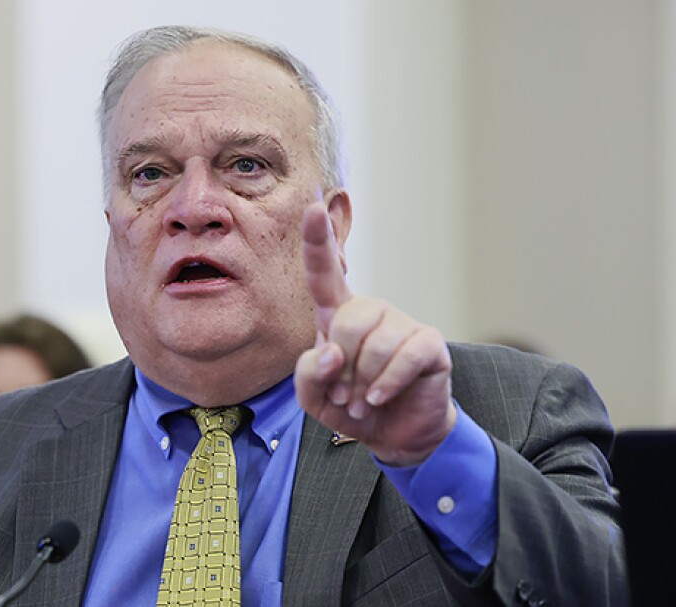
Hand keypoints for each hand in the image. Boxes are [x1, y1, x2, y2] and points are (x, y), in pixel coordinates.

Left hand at [294, 202, 457, 465]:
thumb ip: (308, 374)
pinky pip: (405, 356)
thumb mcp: (314, 398)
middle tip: (343, 396)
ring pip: (375, 343)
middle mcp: (370, 311)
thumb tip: (332, 353)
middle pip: (346, 321)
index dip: (318, 240)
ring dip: (363, 383)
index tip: (312, 208)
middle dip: (341, 368)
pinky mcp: (429, 344)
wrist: (393, 435)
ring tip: (362, 402)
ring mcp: (402, 324)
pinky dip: (387, 384)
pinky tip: (380, 398)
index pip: (325, 273)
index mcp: (337, 316)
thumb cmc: (350, 407)